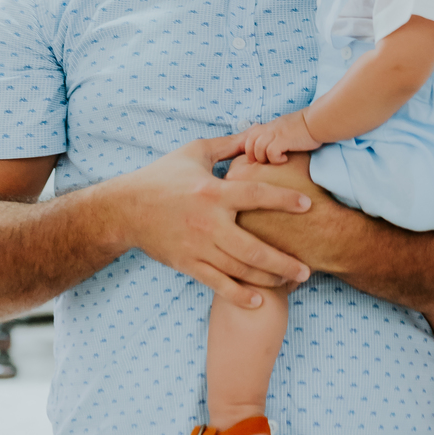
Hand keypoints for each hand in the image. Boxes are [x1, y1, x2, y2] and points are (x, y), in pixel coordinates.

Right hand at [107, 134, 312, 308]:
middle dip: (284, 262)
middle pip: (254, 247)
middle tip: (307, 269)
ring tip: (292, 282)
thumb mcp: (195, 153)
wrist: (125, 209)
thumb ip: (229, 146)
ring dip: (269, 278)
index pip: (256, 195)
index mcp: (212, 192)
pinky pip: (218, 284)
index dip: (284, 199)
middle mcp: (208, 222)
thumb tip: (257, 134)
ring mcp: (198, 247)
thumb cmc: (163, 177)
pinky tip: (260, 301)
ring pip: (240, 269)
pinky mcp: (187, 264)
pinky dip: (239, 295)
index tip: (308, 205)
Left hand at [242, 110, 320, 164]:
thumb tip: (271, 145)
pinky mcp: (284, 139)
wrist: (318, 121)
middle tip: (264, 162)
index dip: (248, 148)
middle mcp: (270, 128)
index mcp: (269, 126)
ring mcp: (276, 133)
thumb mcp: (286, 127)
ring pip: (258, 148)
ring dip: (264, 158)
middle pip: (249, 142)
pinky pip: (271, 152)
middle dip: (252, 155)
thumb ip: (276, 133)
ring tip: (274, 160)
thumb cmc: (306, 126)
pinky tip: (285, 159)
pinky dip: (276, 159)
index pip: (249, 135)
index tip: (255, 158)